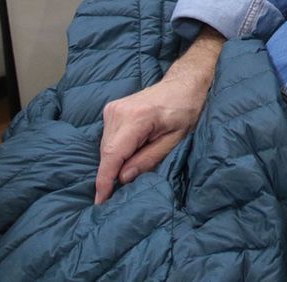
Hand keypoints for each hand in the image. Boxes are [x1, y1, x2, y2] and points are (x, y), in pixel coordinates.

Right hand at [94, 29, 221, 203]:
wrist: (184, 84)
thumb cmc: (185, 110)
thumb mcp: (175, 140)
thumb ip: (149, 159)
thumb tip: (124, 178)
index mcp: (137, 118)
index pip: (112, 155)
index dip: (105, 180)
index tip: (100, 201)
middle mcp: (119, 111)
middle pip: (107, 152)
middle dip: (113, 172)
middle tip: (128, 185)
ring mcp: (113, 108)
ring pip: (105, 146)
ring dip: (116, 160)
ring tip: (137, 161)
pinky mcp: (111, 109)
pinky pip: (108, 138)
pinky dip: (117, 149)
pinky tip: (132, 150)